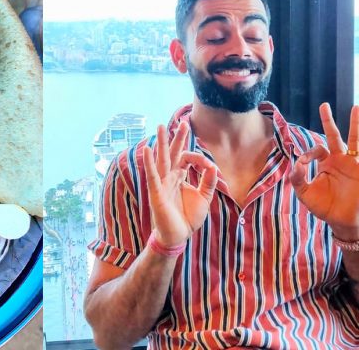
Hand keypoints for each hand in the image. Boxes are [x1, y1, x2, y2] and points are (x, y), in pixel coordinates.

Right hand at [143, 123, 217, 247]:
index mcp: (179, 177)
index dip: (198, 157)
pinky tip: (147, 150)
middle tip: (182, 122)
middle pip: (173, 153)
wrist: (178, 237)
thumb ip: (208, 181)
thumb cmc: (188, 218)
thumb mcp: (204, 197)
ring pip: (161, 160)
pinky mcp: (156, 193)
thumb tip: (212, 165)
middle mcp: (169, 177)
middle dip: (177, 138)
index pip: (186, 159)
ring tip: (160, 127)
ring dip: (161, 144)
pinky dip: (149, 163)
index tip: (209, 165)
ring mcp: (161, 184)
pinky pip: (152, 176)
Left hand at [290, 103, 358, 238]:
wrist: (344, 222)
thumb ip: (298, 179)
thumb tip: (295, 164)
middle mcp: (339, 160)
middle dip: (328, 121)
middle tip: (323, 105)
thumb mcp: (306, 195)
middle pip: (334, 136)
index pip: (316, 149)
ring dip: (355, 124)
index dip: (308, 153)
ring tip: (356, 108)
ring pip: (356, 140)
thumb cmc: (326, 207)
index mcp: (325, 164)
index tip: (304, 163)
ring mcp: (354, 163)